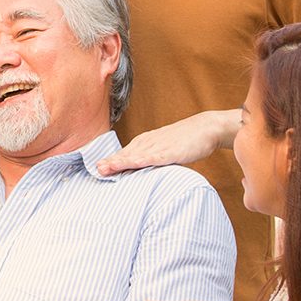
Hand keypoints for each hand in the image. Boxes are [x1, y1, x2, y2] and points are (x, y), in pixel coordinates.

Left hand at [95, 109, 238, 175]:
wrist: (205, 128)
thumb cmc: (184, 141)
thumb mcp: (163, 150)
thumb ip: (149, 159)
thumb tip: (137, 172)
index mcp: (144, 143)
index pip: (123, 154)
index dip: (109, 162)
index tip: (95, 170)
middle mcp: (147, 143)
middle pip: (124, 154)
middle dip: (109, 163)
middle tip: (94, 170)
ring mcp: (158, 146)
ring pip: (135, 155)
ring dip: (119, 162)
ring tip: (104, 168)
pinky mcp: (171, 151)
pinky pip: (154, 157)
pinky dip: (142, 160)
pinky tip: (132, 164)